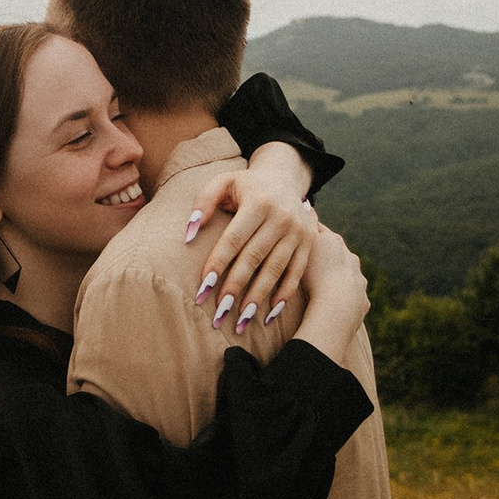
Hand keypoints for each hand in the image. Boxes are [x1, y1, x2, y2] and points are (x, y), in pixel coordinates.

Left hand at [186, 141, 318, 334]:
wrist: (285, 177)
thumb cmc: (246, 185)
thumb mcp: (224, 182)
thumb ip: (204, 201)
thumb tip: (190, 233)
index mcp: (258, 202)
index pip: (234, 239)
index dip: (219, 263)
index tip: (204, 287)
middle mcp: (281, 217)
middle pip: (254, 258)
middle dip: (236, 286)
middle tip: (219, 312)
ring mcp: (298, 231)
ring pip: (276, 269)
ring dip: (258, 297)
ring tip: (242, 320)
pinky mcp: (308, 243)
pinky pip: (296, 272)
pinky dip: (284, 294)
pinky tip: (269, 313)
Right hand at [292, 224, 369, 362]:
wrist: (336, 306)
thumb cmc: (316, 274)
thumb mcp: (307, 245)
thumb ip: (307, 226)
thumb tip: (306, 204)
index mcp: (336, 243)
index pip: (320, 232)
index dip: (308, 232)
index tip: (299, 233)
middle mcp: (351, 259)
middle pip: (336, 253)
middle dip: (326, 256)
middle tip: (310, 262)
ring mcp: (358, 280)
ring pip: (347, 276)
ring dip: (336, 279)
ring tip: (322, 287)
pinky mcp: (361, 301)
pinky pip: (352, 298)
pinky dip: (343, 300)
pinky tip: (333, 305)